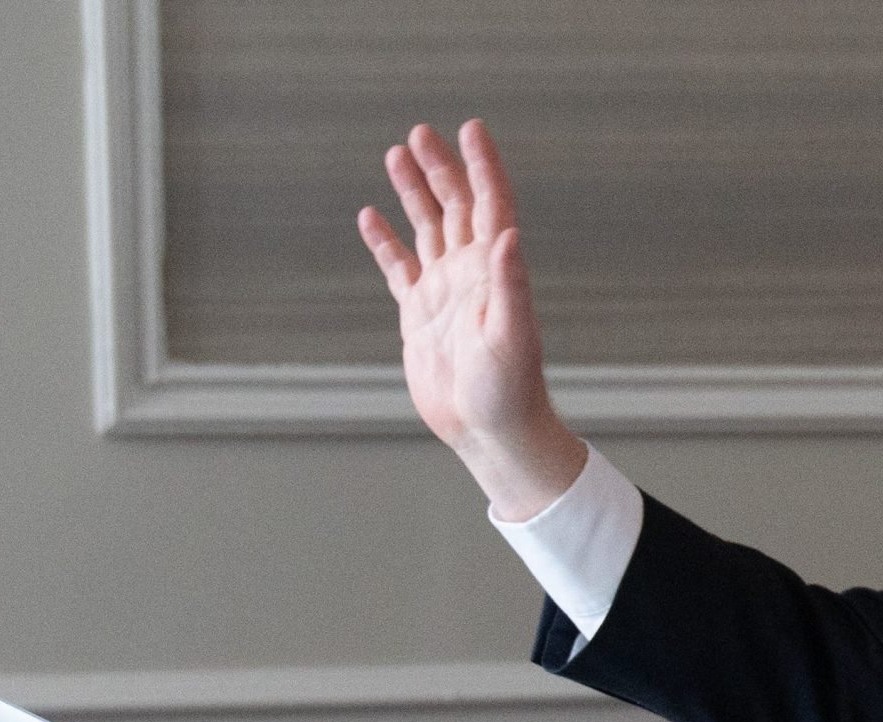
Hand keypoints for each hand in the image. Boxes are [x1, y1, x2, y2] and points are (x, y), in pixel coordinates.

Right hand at [359, 120, 585, 520]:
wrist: (488, 431)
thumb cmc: (510, 390)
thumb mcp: (512, 336)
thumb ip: (510, 285)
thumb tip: (510, 235)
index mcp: (496, 270)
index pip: (491, 205)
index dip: (482, 166)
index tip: (470, 129)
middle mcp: (471, 273)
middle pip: (455, 207)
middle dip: (439, 169)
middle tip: (420, 134)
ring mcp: (444, 291)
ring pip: (426, 229)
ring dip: (413, 193)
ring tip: (396, 155)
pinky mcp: (419, 314)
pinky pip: (399, 268)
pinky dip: (385, 242)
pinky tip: (370, 216)